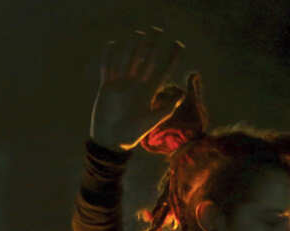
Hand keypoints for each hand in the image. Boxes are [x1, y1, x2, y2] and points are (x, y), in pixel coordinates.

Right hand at [90, 27, 184, 148]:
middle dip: (151, 46)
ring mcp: (121, 85)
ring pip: (127, 61)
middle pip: (145, 61)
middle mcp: (135, 85)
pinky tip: (112, 45)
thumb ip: (166, 107)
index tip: (179, 45)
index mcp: (148, 92)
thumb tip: (182, 94)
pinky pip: (108, 68)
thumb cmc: (132, 134)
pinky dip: (109, 57)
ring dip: (132, 47)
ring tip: (138, 34)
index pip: (162, 70)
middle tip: (158, 31)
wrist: (111, 140)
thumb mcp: (152, 120)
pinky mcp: (106, 87)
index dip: (171, 58)